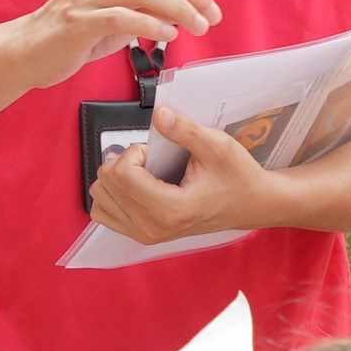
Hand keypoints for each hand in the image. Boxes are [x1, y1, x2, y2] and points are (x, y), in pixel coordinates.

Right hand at [22, 0, 229, 81]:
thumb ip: (150, 0)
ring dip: (179, 8)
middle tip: (213, 15)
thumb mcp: (119, 6)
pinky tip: (168, 36)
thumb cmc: (79, 28)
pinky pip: (123, 17)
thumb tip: (190, 4)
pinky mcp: (79, 20)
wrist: (31, 49)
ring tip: (198, 27)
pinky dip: (151, 25)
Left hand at [81, 99, 295, 250]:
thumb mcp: (217, 146)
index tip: (155, 150)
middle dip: (124, 162)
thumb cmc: (237, 176)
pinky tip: (136, 186)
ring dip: (116, 177)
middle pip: (106, 184)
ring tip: (144, 173)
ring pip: (100, 198)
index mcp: (170, 209)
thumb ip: (185, 130)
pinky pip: (104, 213)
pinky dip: (113, 194)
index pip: (122, 175)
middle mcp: (152, 227)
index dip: (134, 152)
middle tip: (152, 160)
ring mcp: (145, 235)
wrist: (250, 205)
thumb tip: (159, 114)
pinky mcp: (142, 235)